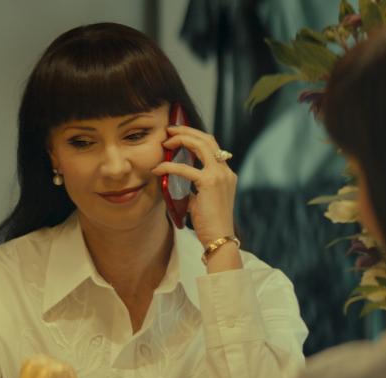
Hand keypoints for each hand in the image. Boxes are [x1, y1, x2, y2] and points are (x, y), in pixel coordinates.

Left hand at [153, 125, 236, 245]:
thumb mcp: (202, 201)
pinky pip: (185, 169)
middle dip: (187, 131)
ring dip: (181, 139)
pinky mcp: (209, 183)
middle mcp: (225, 171)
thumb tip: (177, 184)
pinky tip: (158, 169)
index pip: (212, 146)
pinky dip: (169, 166)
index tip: (178, 134)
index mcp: (226, 174)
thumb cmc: (210, 224)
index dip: (195, 136)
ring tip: (165, 142)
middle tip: (169, 130)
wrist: (220, 238)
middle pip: (208, 139)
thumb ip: (194, 189)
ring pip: (201, 145)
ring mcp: (219, 175)